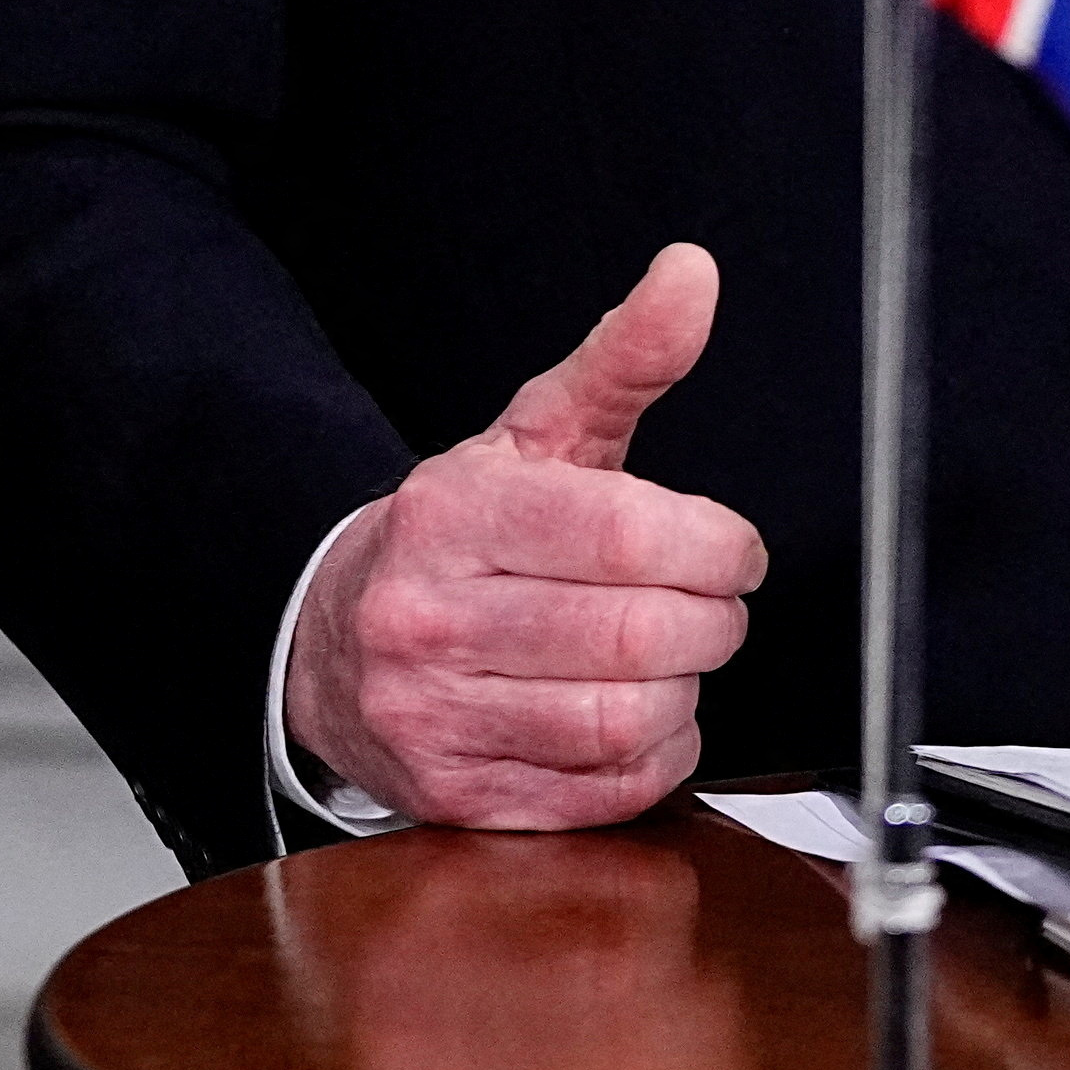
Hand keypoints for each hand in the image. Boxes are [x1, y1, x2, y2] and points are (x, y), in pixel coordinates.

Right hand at [287, 244, 769, 827]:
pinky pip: (601, 792)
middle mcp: (428, 616)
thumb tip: (692, 274)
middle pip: (636, 636)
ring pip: (623, 720)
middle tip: (715, 605)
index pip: (624, 535)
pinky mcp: (453, 795)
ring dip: (685, 692)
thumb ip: (624, 357)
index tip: (736, 550)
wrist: (333, 640)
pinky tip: (645, 716)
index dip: (716, 548)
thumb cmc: (460, 534)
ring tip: (675, 658)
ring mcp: (433, 715)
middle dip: (712, 622)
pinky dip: (654, 758)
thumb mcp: (535, 432)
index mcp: (454, 512)